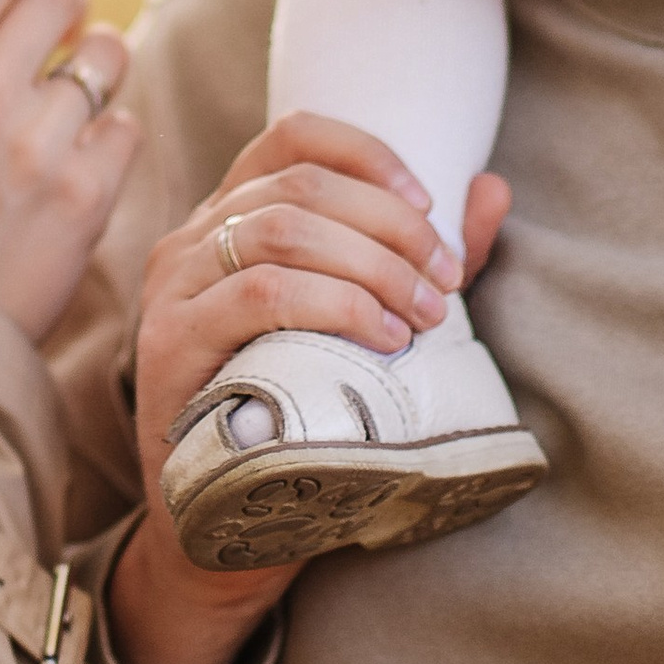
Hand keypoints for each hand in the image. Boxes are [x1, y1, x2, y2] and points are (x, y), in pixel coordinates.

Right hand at [107, 114, 510, 663]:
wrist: (222, 526)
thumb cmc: (296, 416)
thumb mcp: (361, 327)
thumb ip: (418, 261)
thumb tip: (491, 190)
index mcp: (231, 219)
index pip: (291, 137)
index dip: (367, 154)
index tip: (429, 201)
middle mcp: (192, 239)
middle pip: (301, 185)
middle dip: (391, 226)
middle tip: (446, 281)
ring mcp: (175, 289)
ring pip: (281, 230)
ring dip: (373, 264)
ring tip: (423, 315)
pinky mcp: (172, 343)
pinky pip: (261, 292)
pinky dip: (337, 303)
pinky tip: (383, 338)